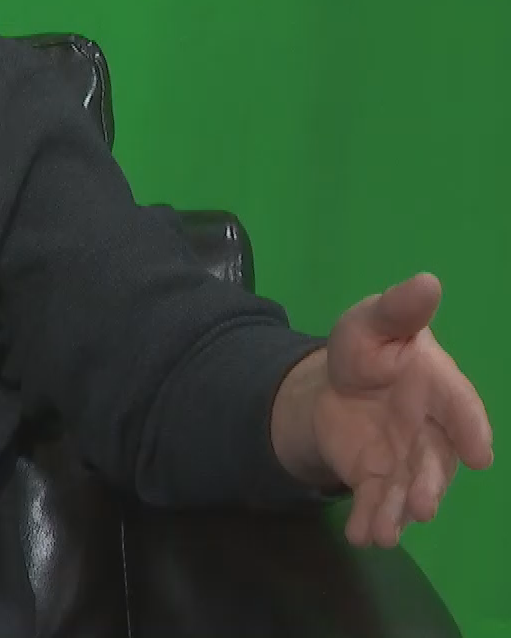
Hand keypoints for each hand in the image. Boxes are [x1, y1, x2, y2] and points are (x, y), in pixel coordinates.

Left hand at [273, 273, 493, 546]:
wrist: (337, 384)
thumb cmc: (368, 349)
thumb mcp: (373, 322)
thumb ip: (399, 310)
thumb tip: (427, 281)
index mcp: (438, 386)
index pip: (461, 407)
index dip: (471, 429)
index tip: (480, 454)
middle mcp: (431, 430)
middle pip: (437, 460)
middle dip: (432, 485)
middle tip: (425, 506)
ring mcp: (407, 458)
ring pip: (410, 488)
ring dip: (399, 512)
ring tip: (384, 534)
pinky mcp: (379, 477)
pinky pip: (378, 501)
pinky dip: (371, 519)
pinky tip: (361, 536)